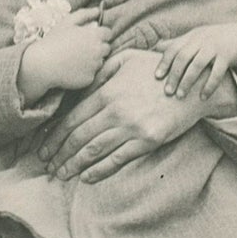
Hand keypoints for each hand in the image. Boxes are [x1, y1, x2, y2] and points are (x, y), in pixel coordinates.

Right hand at [17, 9, 110, 99]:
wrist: (43, 64)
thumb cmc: (54, 41)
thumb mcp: (67, 22)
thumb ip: (85, 14)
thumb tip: (98, 11)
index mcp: (95, 35)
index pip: (108, 34)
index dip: (99, 35)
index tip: (88, 38)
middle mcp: (98, 51)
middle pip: (106, 48)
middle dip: (98, 48)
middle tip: (81, 49)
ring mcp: (95, 66)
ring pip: (100, 62)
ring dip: (92, 60)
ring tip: (75, 59)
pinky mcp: (90, 79)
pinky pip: (91, 74)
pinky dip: (85, 72)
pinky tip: (72, 69)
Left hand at [39, 49, 215, 184]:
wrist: (193, 86)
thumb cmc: (158, 71)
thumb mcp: (127, 60)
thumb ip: (102, 71)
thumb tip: (81, 87)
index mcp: (108, 91)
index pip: (73, 117)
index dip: (55, 135)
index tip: (43, 147)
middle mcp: (116, 110)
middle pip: (78, 136)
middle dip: (59, 154)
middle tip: (47, 166)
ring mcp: (132, 127)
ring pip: (94, 150)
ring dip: (74, 165)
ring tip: (61, 174)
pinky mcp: (147, 141)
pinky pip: (117, 159)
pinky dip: (99, 170)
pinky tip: (86, 178)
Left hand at [155, 21, 236, 99]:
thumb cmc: (216, 40)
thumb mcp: (197, 37)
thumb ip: (179, 43)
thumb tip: (156, 47)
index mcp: (192, 36)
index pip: (174, 48)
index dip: (164, 62)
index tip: (157, 77)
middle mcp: (202, 39)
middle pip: (183, 57)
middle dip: (174, 75)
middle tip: (167, 92)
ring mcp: (215, 46)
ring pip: (197, 65)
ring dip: (188, 82)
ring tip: (180, 96)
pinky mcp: (228, 55)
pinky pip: (217, 72)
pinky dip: (209, 85)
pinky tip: (203, 97)